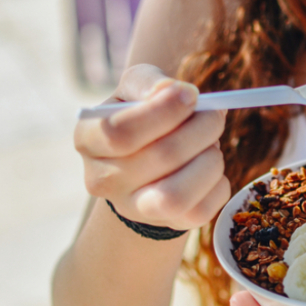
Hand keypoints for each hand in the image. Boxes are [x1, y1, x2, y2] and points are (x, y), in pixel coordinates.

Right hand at [74, 64, 229, 229]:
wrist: (147, 164)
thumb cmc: (142, 116)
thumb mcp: (135, 89)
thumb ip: (149, 82)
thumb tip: (176, 92)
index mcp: (88, 138)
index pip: (120, 132)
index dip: (165, 111)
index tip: (191, 94)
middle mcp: (102, 179)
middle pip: (162, 156)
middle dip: (202, 128)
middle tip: (215, 115)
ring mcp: (133, 208)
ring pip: (177, 195)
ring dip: (210, 161)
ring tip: (211, 145)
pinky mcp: (168, 224)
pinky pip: (202, 211)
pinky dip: (218, 184)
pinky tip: (209, 168)